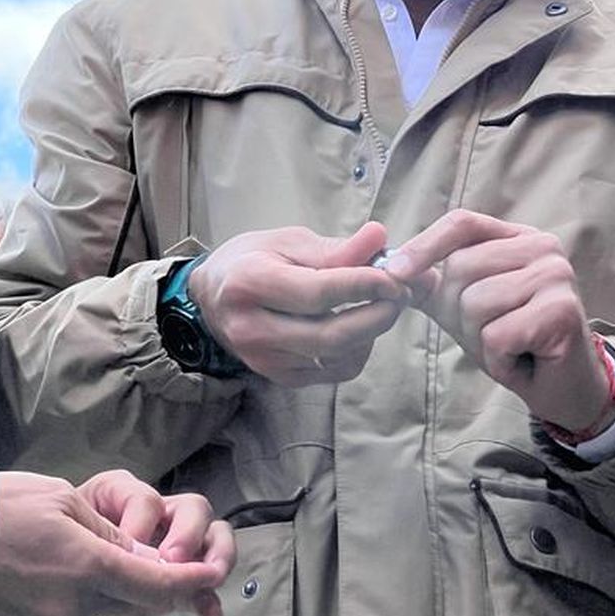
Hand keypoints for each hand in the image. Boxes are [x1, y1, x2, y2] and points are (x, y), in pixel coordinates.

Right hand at [0, 470, 233, 615]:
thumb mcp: (69, 504)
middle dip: (174, 589)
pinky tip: (120, 581)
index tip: (213, 574)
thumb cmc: (6, 508)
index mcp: (91, 566)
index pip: (159, 583)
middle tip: (197, 572)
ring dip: (145, 595)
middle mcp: (80, 601)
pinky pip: (95, 615)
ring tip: (160, 571)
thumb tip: (147, 553)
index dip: (193, 581)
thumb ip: (112, 534)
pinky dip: (116, 599)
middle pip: (145, 604)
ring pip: (122, 612)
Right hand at [185, 221, 406, 385]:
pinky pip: (333, 371)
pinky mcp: (280, 378)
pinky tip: (361, 325)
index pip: (317, 293)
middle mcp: (251, 329)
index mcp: (249, 284)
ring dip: (372, 332)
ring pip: (336, 356)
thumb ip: (335, 247)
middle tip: (402, 293)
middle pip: (330, 334)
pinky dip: (357, 349)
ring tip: (385, 304)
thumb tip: (380, 238)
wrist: (212, 297)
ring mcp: (264, 360)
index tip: (394, 275)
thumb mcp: (289, 241)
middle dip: (377, 315)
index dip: (363, 285)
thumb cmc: (253, 260)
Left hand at [385, 210, 614, 434]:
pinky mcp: (561, 311)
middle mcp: (542, 247)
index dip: (424, 245)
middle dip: (460, 314)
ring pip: (476, 303)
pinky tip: (523, 360)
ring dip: (481, 340)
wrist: (562, 388)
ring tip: (510, 347)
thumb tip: (392, 269)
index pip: (463, 223)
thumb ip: (433, 286)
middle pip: (462, 268)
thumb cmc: (516, 344)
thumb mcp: (466, 309)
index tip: (394, 272)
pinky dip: (499, 359)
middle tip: (493, 334)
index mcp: (518, 237)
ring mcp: (556, 275)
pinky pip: (497, 335)